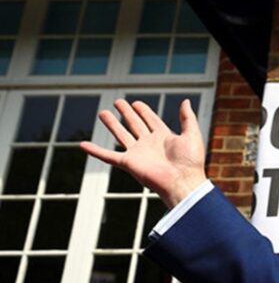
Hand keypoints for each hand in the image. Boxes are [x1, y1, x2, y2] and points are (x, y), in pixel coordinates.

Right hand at [81, 98, 207, 207]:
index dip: (144, 111)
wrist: (182, 181)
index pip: (151, 120)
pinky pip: (108, 156)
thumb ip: (187, 117)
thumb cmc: (190, 161)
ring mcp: (138, 153)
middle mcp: (149, 144)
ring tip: (102, 113)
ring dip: (112, 124)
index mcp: (164, 137)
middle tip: (117, 101)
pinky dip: (95, 151)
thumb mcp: (192, 134)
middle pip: (134, 124)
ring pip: (121, 135)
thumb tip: (185, 100)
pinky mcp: (128, 163)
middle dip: (126, 113)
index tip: (136, 102)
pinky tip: (83, 145)